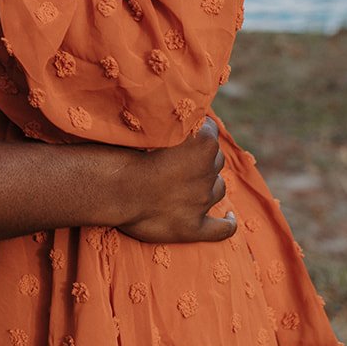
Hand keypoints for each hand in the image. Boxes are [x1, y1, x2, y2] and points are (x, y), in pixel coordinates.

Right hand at [114, 117, 235, 243]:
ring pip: (218, 188)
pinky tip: (229, 217)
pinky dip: (228, 223)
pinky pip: (221, 229)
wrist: (117, 189)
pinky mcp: (194, 226)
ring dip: (209, 184)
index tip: (185, 131)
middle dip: (203, 158)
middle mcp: (207, 171)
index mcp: (202, 143)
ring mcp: (202, 200)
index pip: (210, 130)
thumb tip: (178, 117)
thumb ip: (172, 121)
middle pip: (215, 160)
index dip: (198, 130)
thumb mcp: (154, 124)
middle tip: (179, 159)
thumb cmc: (128, 153)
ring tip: (191, 183)